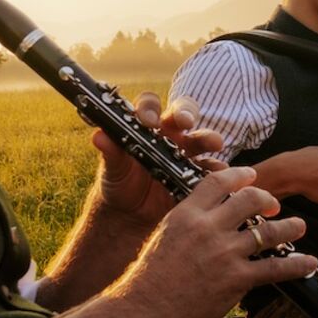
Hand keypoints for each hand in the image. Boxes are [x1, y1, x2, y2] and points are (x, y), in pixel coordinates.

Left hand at [94, 92, 224, 225]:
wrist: (129, 212)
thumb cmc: (118, 181)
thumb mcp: (112, 167)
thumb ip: (109, 151)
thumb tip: (99, 136)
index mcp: (147, 126)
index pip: (150, 104)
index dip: (150, 108)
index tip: (148, 120)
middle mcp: (169, 134)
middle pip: (183, 112)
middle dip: (186, 114)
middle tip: (185, 122)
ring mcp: (186, 153)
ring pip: (202, 138)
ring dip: (209, 138)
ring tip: (214, 144)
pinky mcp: (196, 174)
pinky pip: (210, 169)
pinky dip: (216, 170)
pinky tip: (219, 172)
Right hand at [114, 166, 316, 317]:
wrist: (145, 312)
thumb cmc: (149, 279)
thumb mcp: (164, 236)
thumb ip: (188, 222)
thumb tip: (208, 215)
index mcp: (187, 213)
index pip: (220, 181)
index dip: (240, 176)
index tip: (251, 177)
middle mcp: (209, 228)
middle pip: (250, 199)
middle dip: (267, 199)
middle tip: (274, 204)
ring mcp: (226, 253)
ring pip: (269, 232)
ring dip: (289, 227)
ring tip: (299, 226)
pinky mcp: (238, 279)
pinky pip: (275, 268)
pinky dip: (297, 264)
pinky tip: (309, 262)